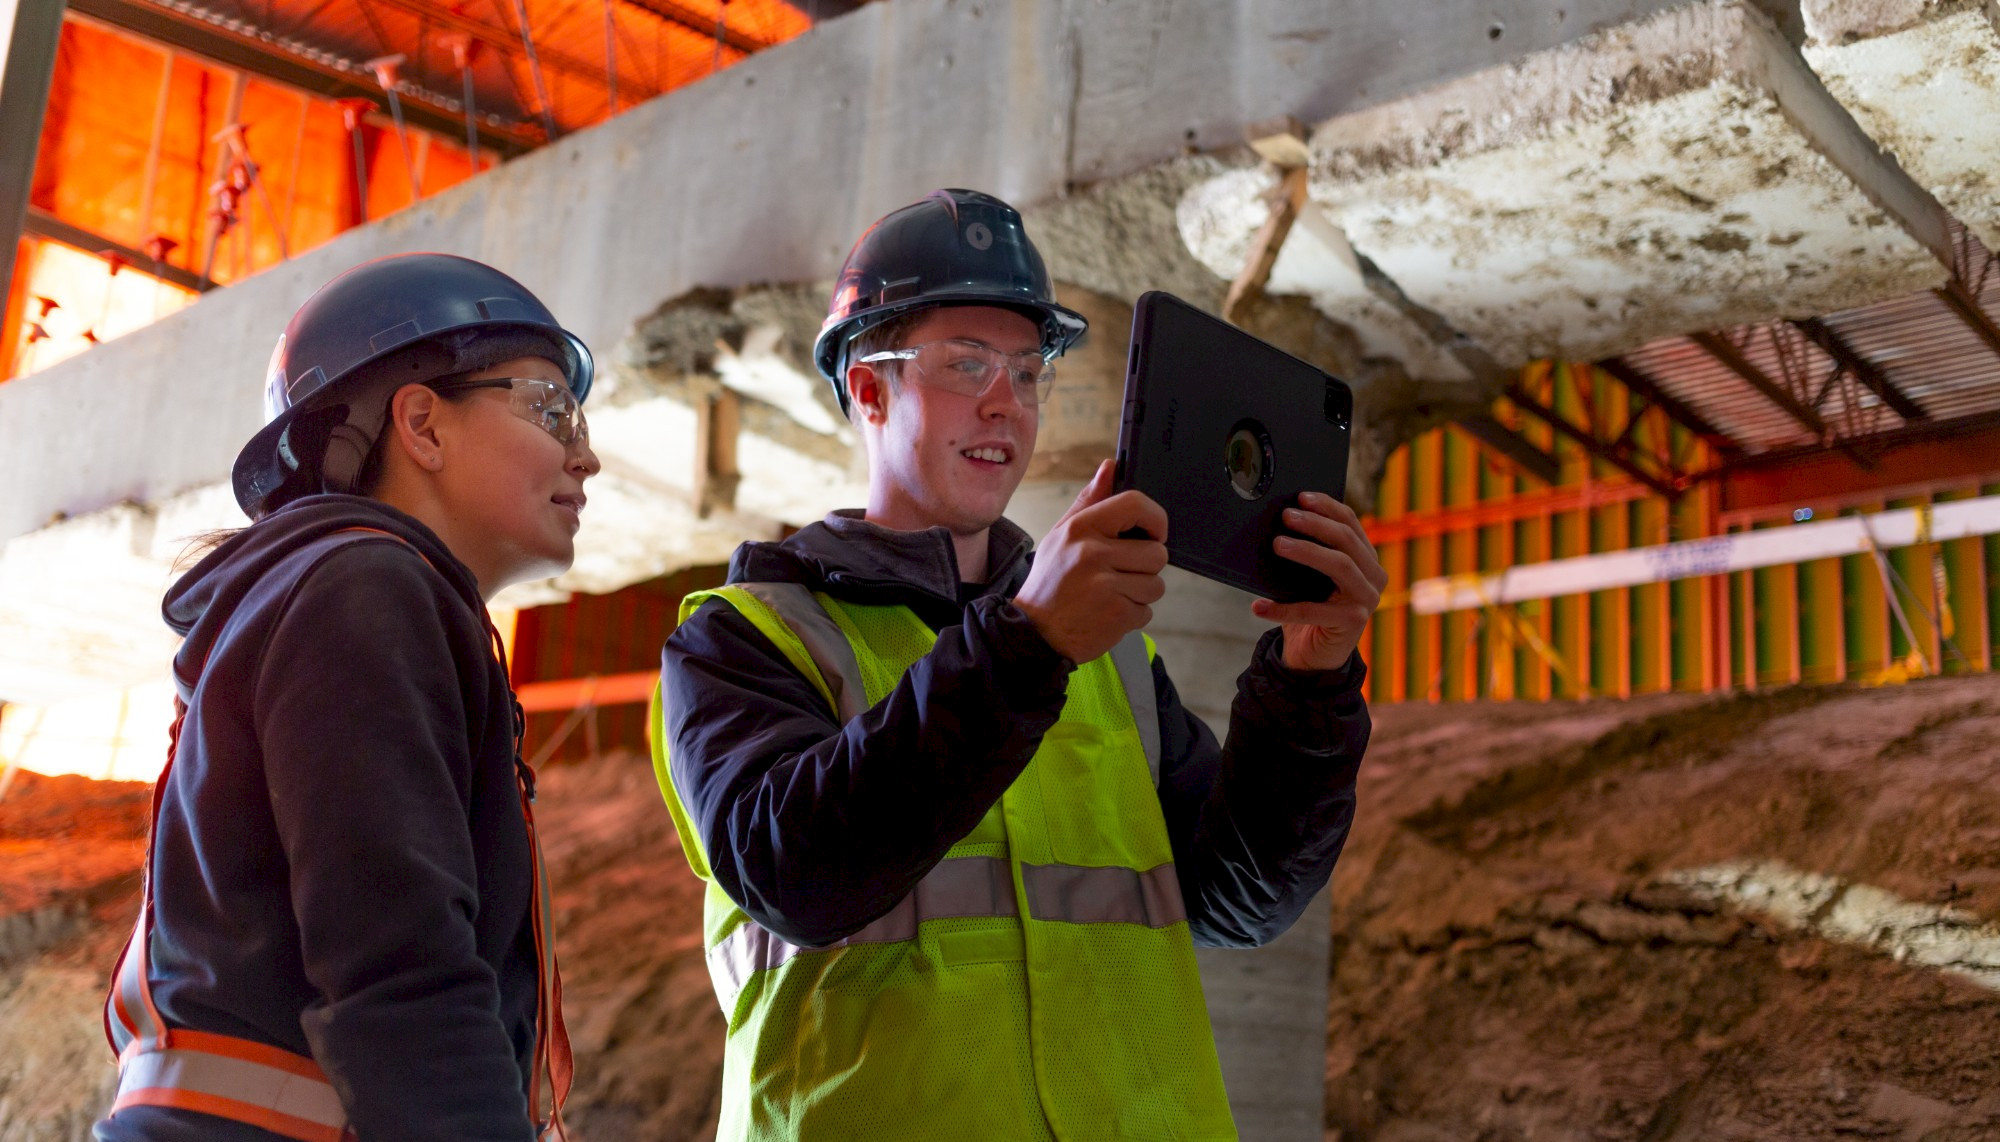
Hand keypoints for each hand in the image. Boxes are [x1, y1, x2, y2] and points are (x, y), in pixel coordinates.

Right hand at [1013, 460, 1169, 663]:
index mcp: (1082, 528)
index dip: (1156, 518)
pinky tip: (1107, 613)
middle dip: (1146, 567)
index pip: (1136, 503)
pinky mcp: (1117, 614)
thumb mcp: (1061, 535)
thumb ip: (1090, 501)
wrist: (1032, 633)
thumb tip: (1111, 467)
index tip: (1153, 533)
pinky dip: (1132, 615)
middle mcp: (1094, 553)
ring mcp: (1106, 586)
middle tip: (1120, 575)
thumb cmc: (1050, 581)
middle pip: (1157, 552)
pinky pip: (1147, 611)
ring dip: (1140, 593)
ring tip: (1110, 596)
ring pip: (1156, 584)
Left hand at [1252, 491, 1386, 672]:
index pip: (1351, 524)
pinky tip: (1258, 606)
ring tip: (1277, 545)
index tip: (1301, 496)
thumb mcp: (1310, 576)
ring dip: (1307, 552)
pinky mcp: (1353, 623)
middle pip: (1347, 541)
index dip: (1327, 507)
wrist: (1315, 655)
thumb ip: (1307, 551)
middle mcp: (1373, 577)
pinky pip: (1313, 610)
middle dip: (1315, 525)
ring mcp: (1366, 600)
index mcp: (1366, 559)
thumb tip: (1279, 522)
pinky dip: (1282, 608)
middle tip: (1286, 516)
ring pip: (1340, 566)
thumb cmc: (1311, 606)